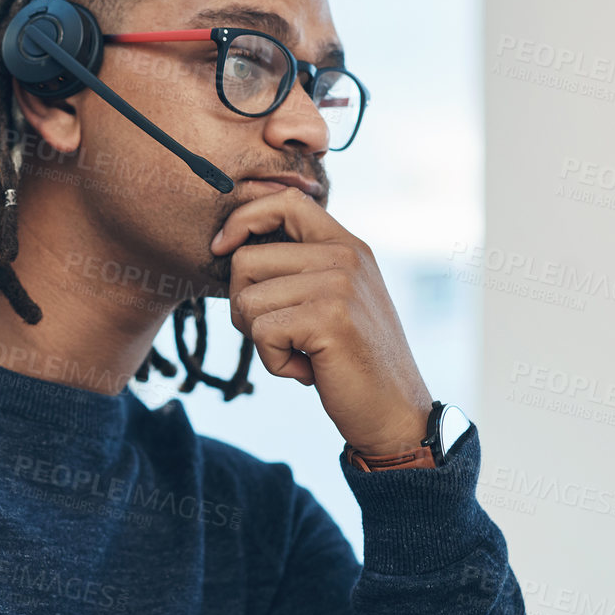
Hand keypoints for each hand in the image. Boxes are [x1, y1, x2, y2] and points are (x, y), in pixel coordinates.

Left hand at [211, 187, 433, 455]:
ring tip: (301, 355)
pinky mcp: (329, 318)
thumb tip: (230, 249)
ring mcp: (339, 284)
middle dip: (244, 307)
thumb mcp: (333, 300)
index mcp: (346, 245)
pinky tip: (308, 371)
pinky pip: (261, 333)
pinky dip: (274, 362)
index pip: (284, 201)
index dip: (243, 220)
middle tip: (281, 337)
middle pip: (245, 260)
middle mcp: (345, 256)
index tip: (221, 249)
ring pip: (246, 300)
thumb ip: (299, 270)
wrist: (394, 412)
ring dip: (261, 341)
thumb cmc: (351, 361)